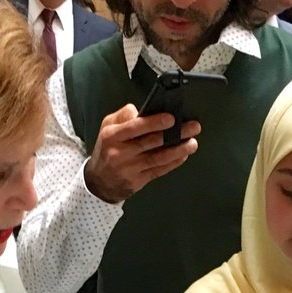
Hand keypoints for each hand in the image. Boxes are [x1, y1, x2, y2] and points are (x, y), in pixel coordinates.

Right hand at [83, 103, 199, 203]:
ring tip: (192, 143)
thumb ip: (123, 115)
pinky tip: (183, 155)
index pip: (135, 127)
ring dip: (179, 150)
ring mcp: (130, 169)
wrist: (98, 182)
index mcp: (112, 136)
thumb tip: (141, 110)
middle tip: (193, 127)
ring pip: (159, 158)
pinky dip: (173, 163)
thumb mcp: (107, 127)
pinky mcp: (138, 181)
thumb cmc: (107, 150)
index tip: (171, 119)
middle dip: (175, 134)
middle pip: (151, 141)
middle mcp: (120, 153)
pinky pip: (159, 170)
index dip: (154, 122)